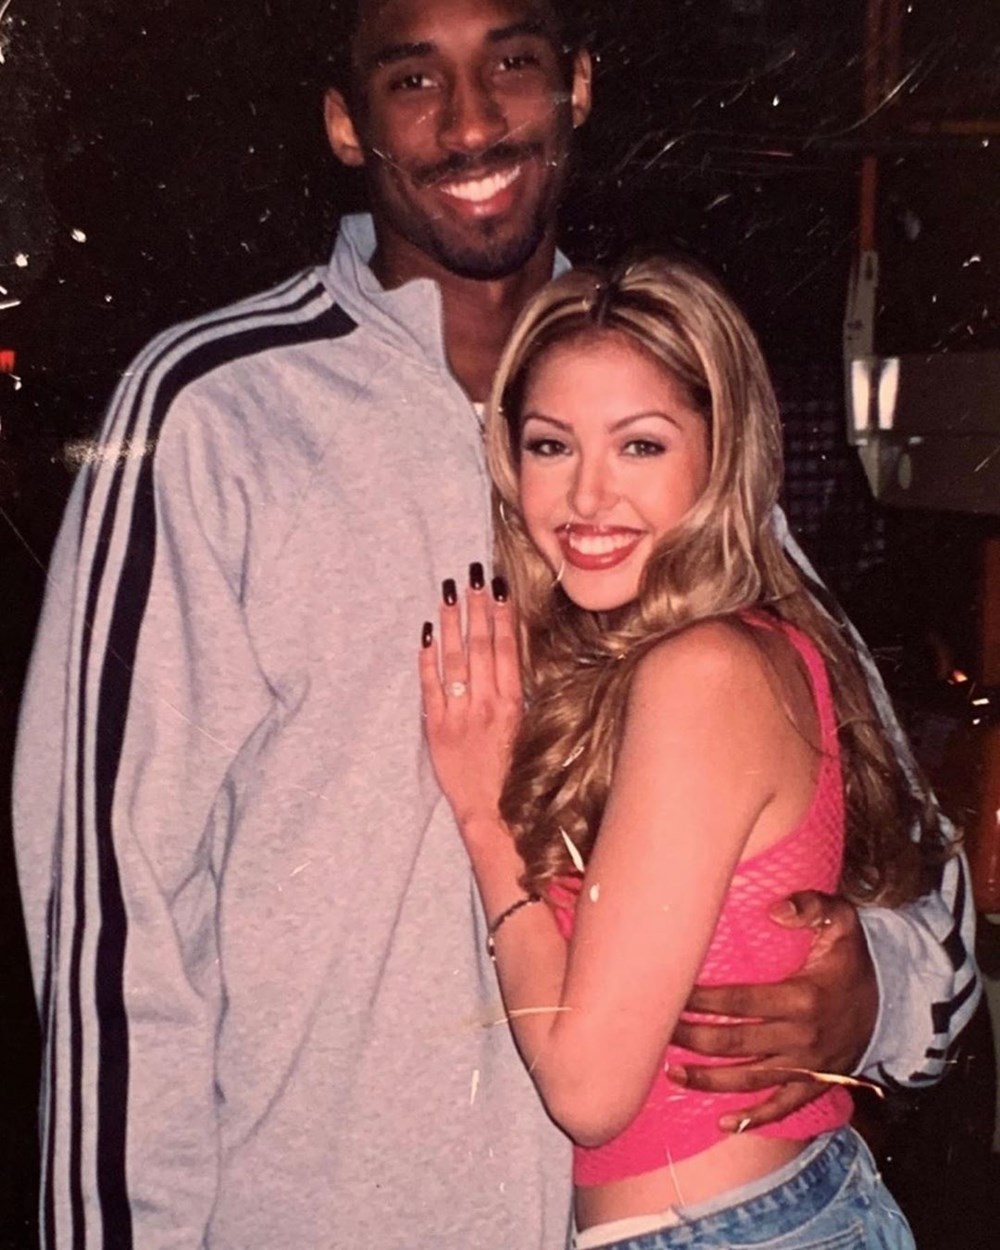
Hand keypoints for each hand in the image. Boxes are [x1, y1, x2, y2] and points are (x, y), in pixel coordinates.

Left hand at [419, 569, 522, 831]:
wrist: (491, 814)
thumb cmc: (518, 777)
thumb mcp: (529, 731)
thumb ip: (521, 695)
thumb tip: (517, 657)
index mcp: (513, 704)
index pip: (508, 649)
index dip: (503, 615)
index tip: (500, 587)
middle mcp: (486, 704)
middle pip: (481, 646)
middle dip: (477, 607)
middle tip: (473, 575)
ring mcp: (458, 715)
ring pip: (454, 659)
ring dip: (451, 623)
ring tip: (448, 592)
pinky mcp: (436, 728)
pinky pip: (430, 687)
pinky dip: (427, 659)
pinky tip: (425, 634)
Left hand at [668, 891, 878, 1131]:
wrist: (894, 1000)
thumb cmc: (852, 956)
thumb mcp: (841, 920)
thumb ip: (810, 906)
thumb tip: (773, 909)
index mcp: (802, 998)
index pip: (738, 1002)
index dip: (702, 1001)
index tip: (671, 995)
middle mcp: (802, 1037)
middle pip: (736, 1044)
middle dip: (693, 1039)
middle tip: (658, 1030)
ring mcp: (808, 1067)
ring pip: (750, 1080)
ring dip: (708, 1081)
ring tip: (671, 1072)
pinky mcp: (815, 1084)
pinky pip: (782, 1108)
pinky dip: (753, 1120)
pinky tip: (722, 1125)